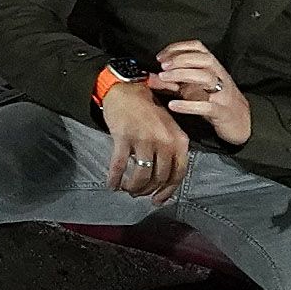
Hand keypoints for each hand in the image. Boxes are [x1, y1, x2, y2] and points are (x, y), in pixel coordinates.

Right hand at [101, 81, 191, 204]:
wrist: (126, 90)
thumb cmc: (147, 110)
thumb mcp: (169, 127)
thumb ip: (171, 149)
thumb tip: (165, 176)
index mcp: (179, 140)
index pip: (178, 173)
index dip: (168, 191)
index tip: (158, 199)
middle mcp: (164, 142)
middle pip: (160, 177)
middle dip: (148, 190)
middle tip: (138, 194)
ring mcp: (144, 140)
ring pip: (141, 175)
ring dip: (133, 187)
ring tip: (126, 189)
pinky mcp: (124, 138)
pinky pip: (119, 165)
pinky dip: (114, 178)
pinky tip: (111, 184)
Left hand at [153, 40, 251, 147]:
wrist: (242, 123)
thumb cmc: (215, 102)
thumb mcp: (193, 90)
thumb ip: (172, 83)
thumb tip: (149, 78)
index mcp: (213, 68)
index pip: (199, 48)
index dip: (179, 48)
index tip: (161, 57)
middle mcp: (220, 77)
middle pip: (203, 59)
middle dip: (181, 59)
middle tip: (162, 67)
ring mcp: (223, 94)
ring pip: (206, 77)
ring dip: (183, 75)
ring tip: (164, 78)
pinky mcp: (223, 112)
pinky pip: (207, 106)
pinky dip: (189, 105)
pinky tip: (173, 105)